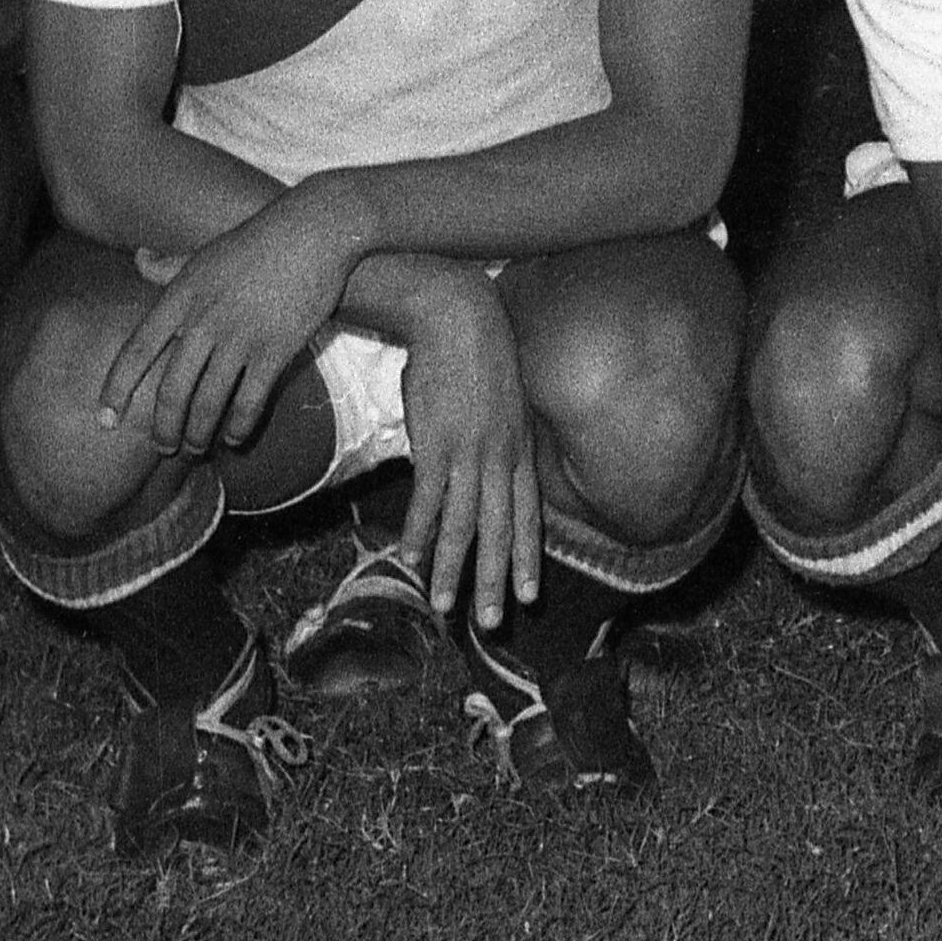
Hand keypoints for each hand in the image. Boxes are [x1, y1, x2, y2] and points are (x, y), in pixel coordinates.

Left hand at [99, 190, 360, 454]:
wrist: (315, 232)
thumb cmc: (258, 241)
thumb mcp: (204, 252)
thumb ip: (168, 266)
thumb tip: (137, 258)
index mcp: (182, 295)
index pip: (137, 350)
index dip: (117, 389)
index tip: (106, 419)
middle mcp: (204, 320)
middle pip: (171, 390)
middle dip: (164, 429)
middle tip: (163, 448)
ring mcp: (241, 336)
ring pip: (208, 403)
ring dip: (199, 435)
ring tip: (197, 448)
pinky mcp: (275, 349)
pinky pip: (249, 401)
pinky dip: (239, 427)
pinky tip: (235, 437)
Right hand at [390, 283, 542, 630]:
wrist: (458, 317)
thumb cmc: (477, 357)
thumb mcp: (502, 405)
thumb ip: (496, 443)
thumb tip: (481, 471)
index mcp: (519, 450)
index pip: (528, 516)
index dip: (526, 558)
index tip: (527, 596)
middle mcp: (500, 459)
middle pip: (500, 532)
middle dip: (495, 581)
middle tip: (491, 623)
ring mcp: (470, 454)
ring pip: (465, 526)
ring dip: (454, 570)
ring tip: (445, 608)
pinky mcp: (437, 444)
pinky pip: (430, 500)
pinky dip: (421, 533)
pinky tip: (413, 560)